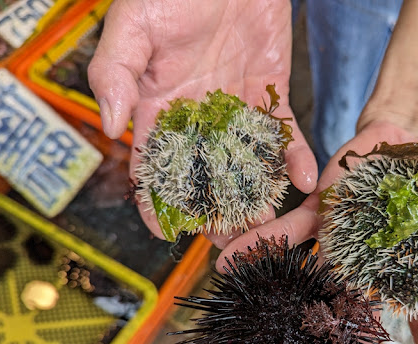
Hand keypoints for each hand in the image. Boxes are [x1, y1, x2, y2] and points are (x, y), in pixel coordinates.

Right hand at [88, 0, 316, 245]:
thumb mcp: (132, 27)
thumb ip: (114, 74)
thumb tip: (112, 129)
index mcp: (159, 105)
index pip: (154, 163)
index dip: (156, 199)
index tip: (164, 231)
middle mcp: (198, 115)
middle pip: (204, 175)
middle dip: (215, 210)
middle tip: (228, 243)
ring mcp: (237, 107)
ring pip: (246, 163)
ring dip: (257, 195)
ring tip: (269, 226)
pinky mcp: (271, 94)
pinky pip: (284, 133)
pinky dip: (295, 157)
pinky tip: (305, 180)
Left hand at [218, 119, 417, 343]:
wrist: (411, 142)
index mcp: (412, 284)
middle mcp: (371, 276)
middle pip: (354, 331)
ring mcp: (340, 250)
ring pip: (310, 290)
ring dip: (280, 317)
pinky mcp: (319, 215)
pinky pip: (286, 233)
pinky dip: (258, 247)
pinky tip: (227, 265)